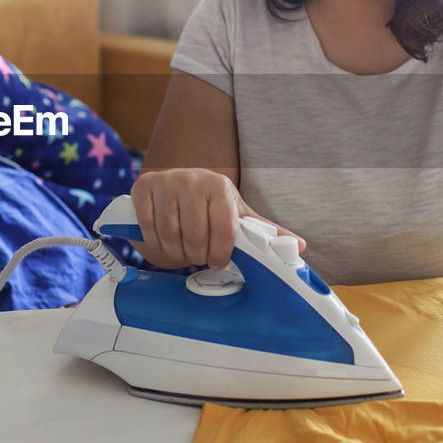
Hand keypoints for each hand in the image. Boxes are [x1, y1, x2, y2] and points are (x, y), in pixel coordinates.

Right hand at [130, 168, 305, 269]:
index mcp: (219, 186)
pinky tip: (164, 241)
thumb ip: (263, 230)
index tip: (218, 262)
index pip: (223, 229)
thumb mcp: (236, 213)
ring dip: (176, 252)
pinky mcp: (142, 189)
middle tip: (198, 257)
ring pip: (171, 234)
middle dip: (197, 255)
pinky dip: (155, 242)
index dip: (220, 253)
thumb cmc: (210, 204)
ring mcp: (165, 183)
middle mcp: (192, 179)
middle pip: (196, 235)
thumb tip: (300, 247)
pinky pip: (148, 227)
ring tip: (183, 251)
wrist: (175, 185)